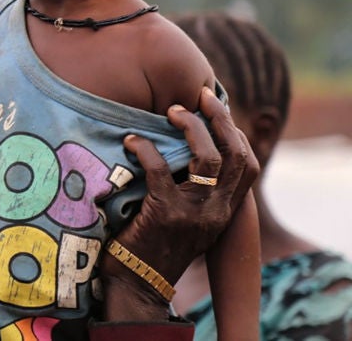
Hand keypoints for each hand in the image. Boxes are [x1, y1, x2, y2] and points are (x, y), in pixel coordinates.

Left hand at [100, 86, 258, 320]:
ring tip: (170, 111)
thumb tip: (184, 150)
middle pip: (235, 155)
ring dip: (190, 128)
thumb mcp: (187, 218)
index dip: (235, 132)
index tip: (216, 109)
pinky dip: (144, 148)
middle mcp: (217, 212)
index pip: (248, 166)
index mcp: (225, 211)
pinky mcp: (165, 214)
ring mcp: (194, 213)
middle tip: (199, 96)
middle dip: (220, 119)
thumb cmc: (155, 243)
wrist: (138, 283)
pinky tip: (131, 141)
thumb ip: (193, 190)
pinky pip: (160, 169)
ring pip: (208, 158)